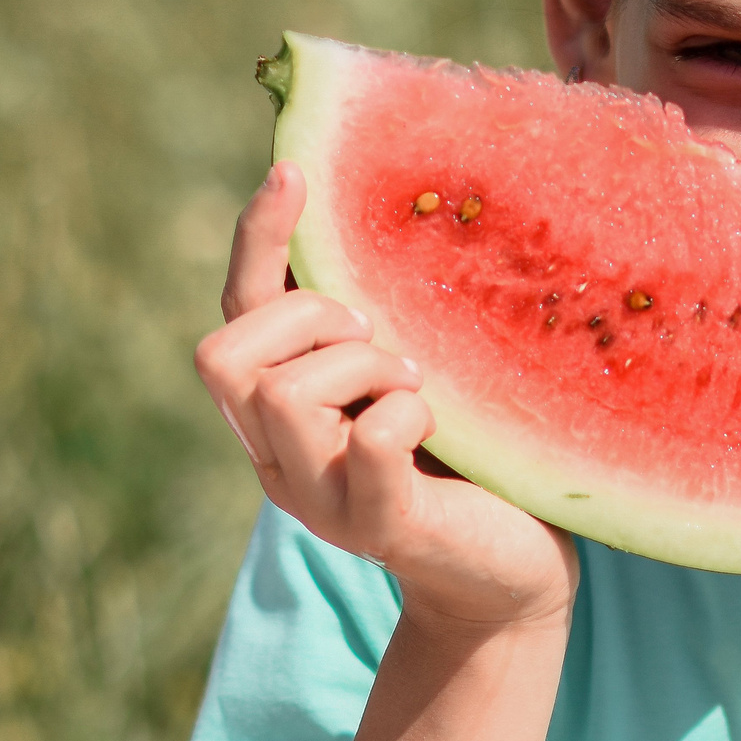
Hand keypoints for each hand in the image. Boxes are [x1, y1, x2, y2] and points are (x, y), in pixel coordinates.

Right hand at [196, 162, 577, 631]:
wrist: (515, 570)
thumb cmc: (469, 457)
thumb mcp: (410, 371)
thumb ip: (372, 321)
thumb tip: (366, 210)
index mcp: (277, 413)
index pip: (236, 311)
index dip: (255, 238)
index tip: (296, 170)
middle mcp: (277, 458)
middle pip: (226, 354)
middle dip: (309, 321)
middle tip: (384, 343)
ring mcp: (319, 500)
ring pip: (281, 395)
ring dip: (362, 368)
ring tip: (417, 390)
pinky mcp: (378, 529)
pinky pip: (369, 442)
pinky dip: (406, 416)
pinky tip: (437, 428)